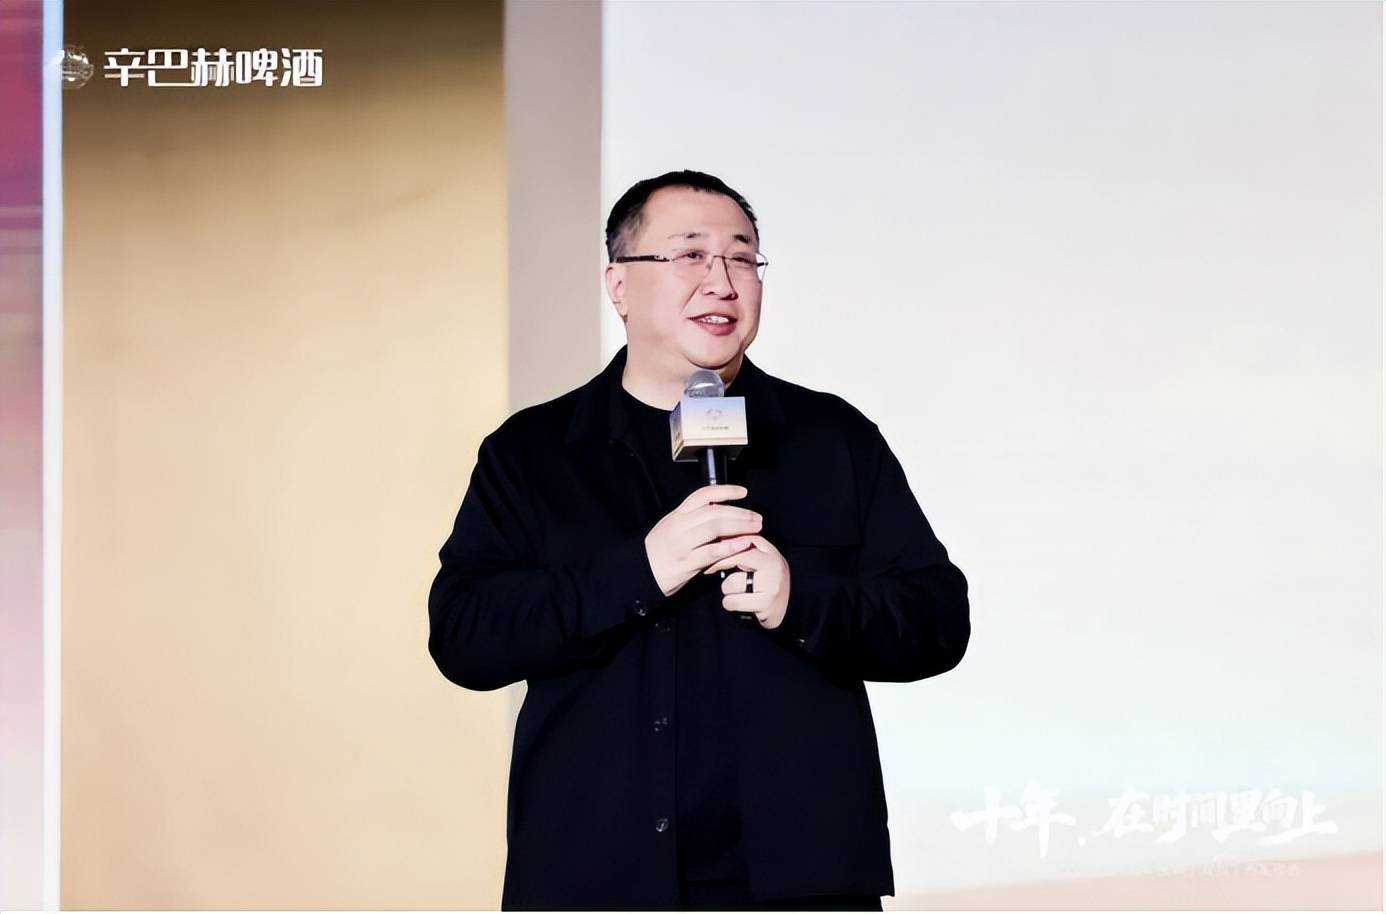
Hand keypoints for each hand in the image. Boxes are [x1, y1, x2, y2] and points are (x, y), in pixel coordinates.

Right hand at [644, 484, 762, 597]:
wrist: (640, 573)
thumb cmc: (659, 552)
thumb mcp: (672, 529)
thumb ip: (693, 522)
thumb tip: (720, 515)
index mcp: (677, 515)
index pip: (703, 495)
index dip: (725, 491)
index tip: (743, 492)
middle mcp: (680, 525)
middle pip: (714, 511)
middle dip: (740, 513)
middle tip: (757, 518)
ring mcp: (683, 543)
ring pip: (714, 527)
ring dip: (739, 526)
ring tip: (756, 529)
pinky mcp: (687, 562)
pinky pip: (712, 551)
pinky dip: (731, 546)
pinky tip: (744, 544)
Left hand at [702, 535, 789, 629]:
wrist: (789, 607)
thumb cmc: (763, 580)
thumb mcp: (756, 558)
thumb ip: (740, 545)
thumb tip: (714, 536)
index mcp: (769, 550)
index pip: (742, 539)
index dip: (722, 545)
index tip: (706, 550)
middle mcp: (774, 565)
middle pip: (738, 557)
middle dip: (720, 563)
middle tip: (708, 569)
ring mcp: (772, 585)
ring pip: (731, 583)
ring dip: (727, 590)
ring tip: (737, 592)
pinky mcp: (767, 605)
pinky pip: (733, 602)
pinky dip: (730, 604)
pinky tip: (740, 604)